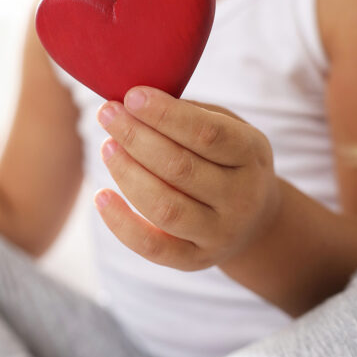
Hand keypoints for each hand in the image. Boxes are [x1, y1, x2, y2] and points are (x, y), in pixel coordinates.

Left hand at [94, 86, 281, 270]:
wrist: (255, 219)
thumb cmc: (227, 158)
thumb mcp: (227, 127)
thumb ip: (190, 114)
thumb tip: (135, 101)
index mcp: (251, 154)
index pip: (207, 134)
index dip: (165, 114)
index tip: (131, 96)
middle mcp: (241, 198)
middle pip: (180, 168)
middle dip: (136, 137)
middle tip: (107, 114)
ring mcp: (220, 233)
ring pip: (165, 207)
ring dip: (127, 174)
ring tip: (107, 146)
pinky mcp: (195, 260)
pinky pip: (153, 247)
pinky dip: (122, 223)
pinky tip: (101, 196)